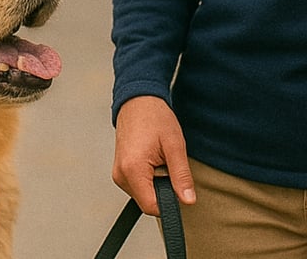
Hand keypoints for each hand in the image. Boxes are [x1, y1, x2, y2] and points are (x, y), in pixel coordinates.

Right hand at [112, 95, 195, 215]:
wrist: (139, 99)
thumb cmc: (155, 117)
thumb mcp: (174, 145)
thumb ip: (181, 176)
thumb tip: (188, 201)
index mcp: (132, 169)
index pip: (152, 206)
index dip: (169, 201)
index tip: (177, 184)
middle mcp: (120, 174)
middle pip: (147, 201)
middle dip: (163, 189)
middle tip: (167, 163)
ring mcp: (118, 173)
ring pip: (143, 194)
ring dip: (156, 182)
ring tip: (158, 157)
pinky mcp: (120, 170)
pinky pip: (138, 184)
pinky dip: (149, 177)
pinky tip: (151, 158)